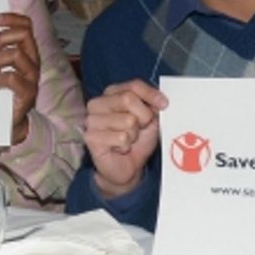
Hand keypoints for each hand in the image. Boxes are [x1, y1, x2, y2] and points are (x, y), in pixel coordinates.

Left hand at [0, 12, 39, 143]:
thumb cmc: (2, 91)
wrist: (11, 121)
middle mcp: (32, 62)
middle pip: (23, 34)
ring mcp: (32, 77)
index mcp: (27, 52)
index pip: (26, 25)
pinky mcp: (28, 93)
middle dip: (2, 38)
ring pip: (17, 54)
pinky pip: (13, 78)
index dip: (11, 18)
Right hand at [82, 80, 167, 198]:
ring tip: (127, 140)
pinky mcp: (91, 137)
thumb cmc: (136, 142)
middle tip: (140, 129)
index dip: (151, 94)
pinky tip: (119, 149)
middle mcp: (97, 103)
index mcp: (111, 94)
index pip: (133, 85)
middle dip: (143, 116)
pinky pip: (120, 138)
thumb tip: (161, 100)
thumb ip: (153, 107)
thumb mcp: (150, 120)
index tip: (164, 105)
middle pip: (128, 99)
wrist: (126, 168)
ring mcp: (91, 120)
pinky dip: (125, 146)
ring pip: (127, 120)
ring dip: (133, 135)